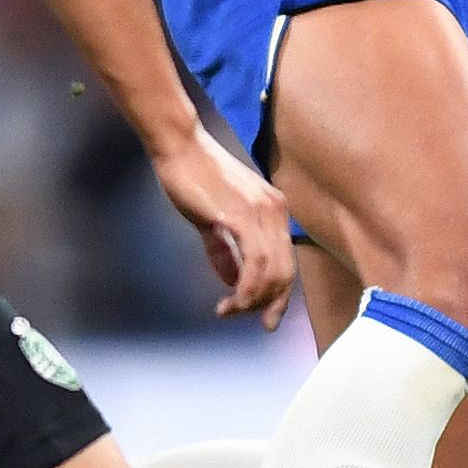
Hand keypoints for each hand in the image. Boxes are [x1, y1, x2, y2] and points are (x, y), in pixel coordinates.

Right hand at [152, 128, 295, 328]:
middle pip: (286, 273)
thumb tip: (230, 280)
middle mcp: (276, 211)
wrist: (180, 147)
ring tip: (229, 311)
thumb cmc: (193, 177)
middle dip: (269, 304)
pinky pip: (255, 262)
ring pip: (272, 272)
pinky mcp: (241, 215)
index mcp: (274, 210)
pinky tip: (231, 300)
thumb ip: (224, 250)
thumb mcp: (214, 219)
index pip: (287, 263)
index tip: (267, 320)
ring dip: (252, 301)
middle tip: (248, 320)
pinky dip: (246, 289)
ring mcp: (261, 212)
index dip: (280, 296)